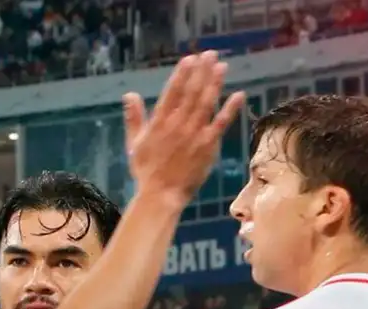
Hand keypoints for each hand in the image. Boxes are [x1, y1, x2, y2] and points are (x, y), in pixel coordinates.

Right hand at [125, 51, 245, 205]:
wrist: (160, 194)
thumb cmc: (146, 170)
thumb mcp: (133, 142)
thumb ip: (133, 117)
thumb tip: (130, 95)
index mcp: (159, 122)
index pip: (171, 92)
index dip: (181, 74)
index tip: (189, 59)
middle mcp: (177, 124)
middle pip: (191, 92)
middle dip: (201, 72)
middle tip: (209, 54)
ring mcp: (193, 134)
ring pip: (205, 103)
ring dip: (214, 83)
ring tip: (221, 66)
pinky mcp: (207, 146)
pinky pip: (220, 124)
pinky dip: (230, 109)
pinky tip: (238, 95)